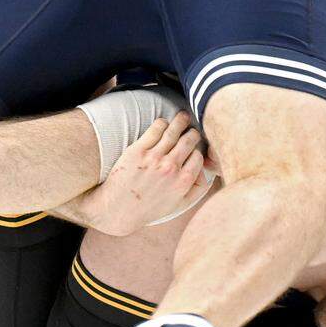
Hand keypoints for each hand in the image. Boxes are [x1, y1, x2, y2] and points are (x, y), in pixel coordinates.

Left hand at [74, 112, 209, 235]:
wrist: (118, 210)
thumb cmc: (150, 208)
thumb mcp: (179, 205)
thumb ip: (198, 189)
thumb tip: (207, 171)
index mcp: (183, 181)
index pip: (198, 156)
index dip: (198, 151)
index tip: (194, 149)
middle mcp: (170, 168)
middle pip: (189, 140)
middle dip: (193, 133)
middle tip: (191, 131)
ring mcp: (154, 158)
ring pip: (174, 130)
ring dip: (181, 120)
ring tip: (183, 116)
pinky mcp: (138, 150)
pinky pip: (156, 128)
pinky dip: (163, 123)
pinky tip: (164, 123)